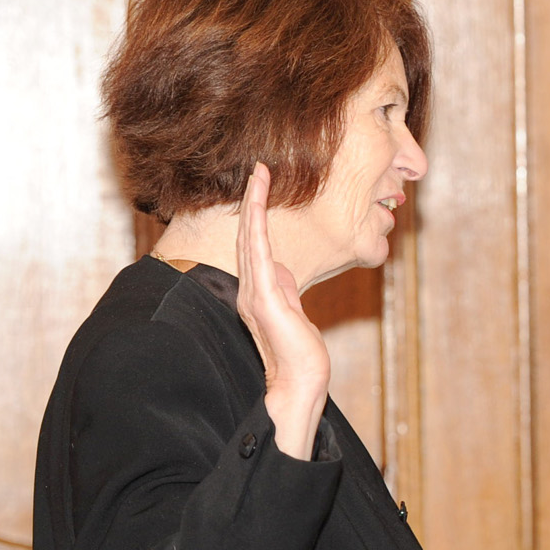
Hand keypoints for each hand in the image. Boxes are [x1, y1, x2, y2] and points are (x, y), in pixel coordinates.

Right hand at [236, 163, 329, 458]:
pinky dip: (257, 219)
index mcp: (258, 290)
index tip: (263, 187)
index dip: (257, 214)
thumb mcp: (295, 313)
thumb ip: (285, 289)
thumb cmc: (300, 353)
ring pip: (251, 235)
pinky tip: (259, 198)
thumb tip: (283, 270)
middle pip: (249, 234)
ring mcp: (254, 289)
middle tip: (258, 168)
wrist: (300, 381)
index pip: (256, 244)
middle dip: (252, 200)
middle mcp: (250, 286)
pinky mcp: (262, 294)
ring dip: (255, 202)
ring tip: (259, 173)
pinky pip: (257, 247)